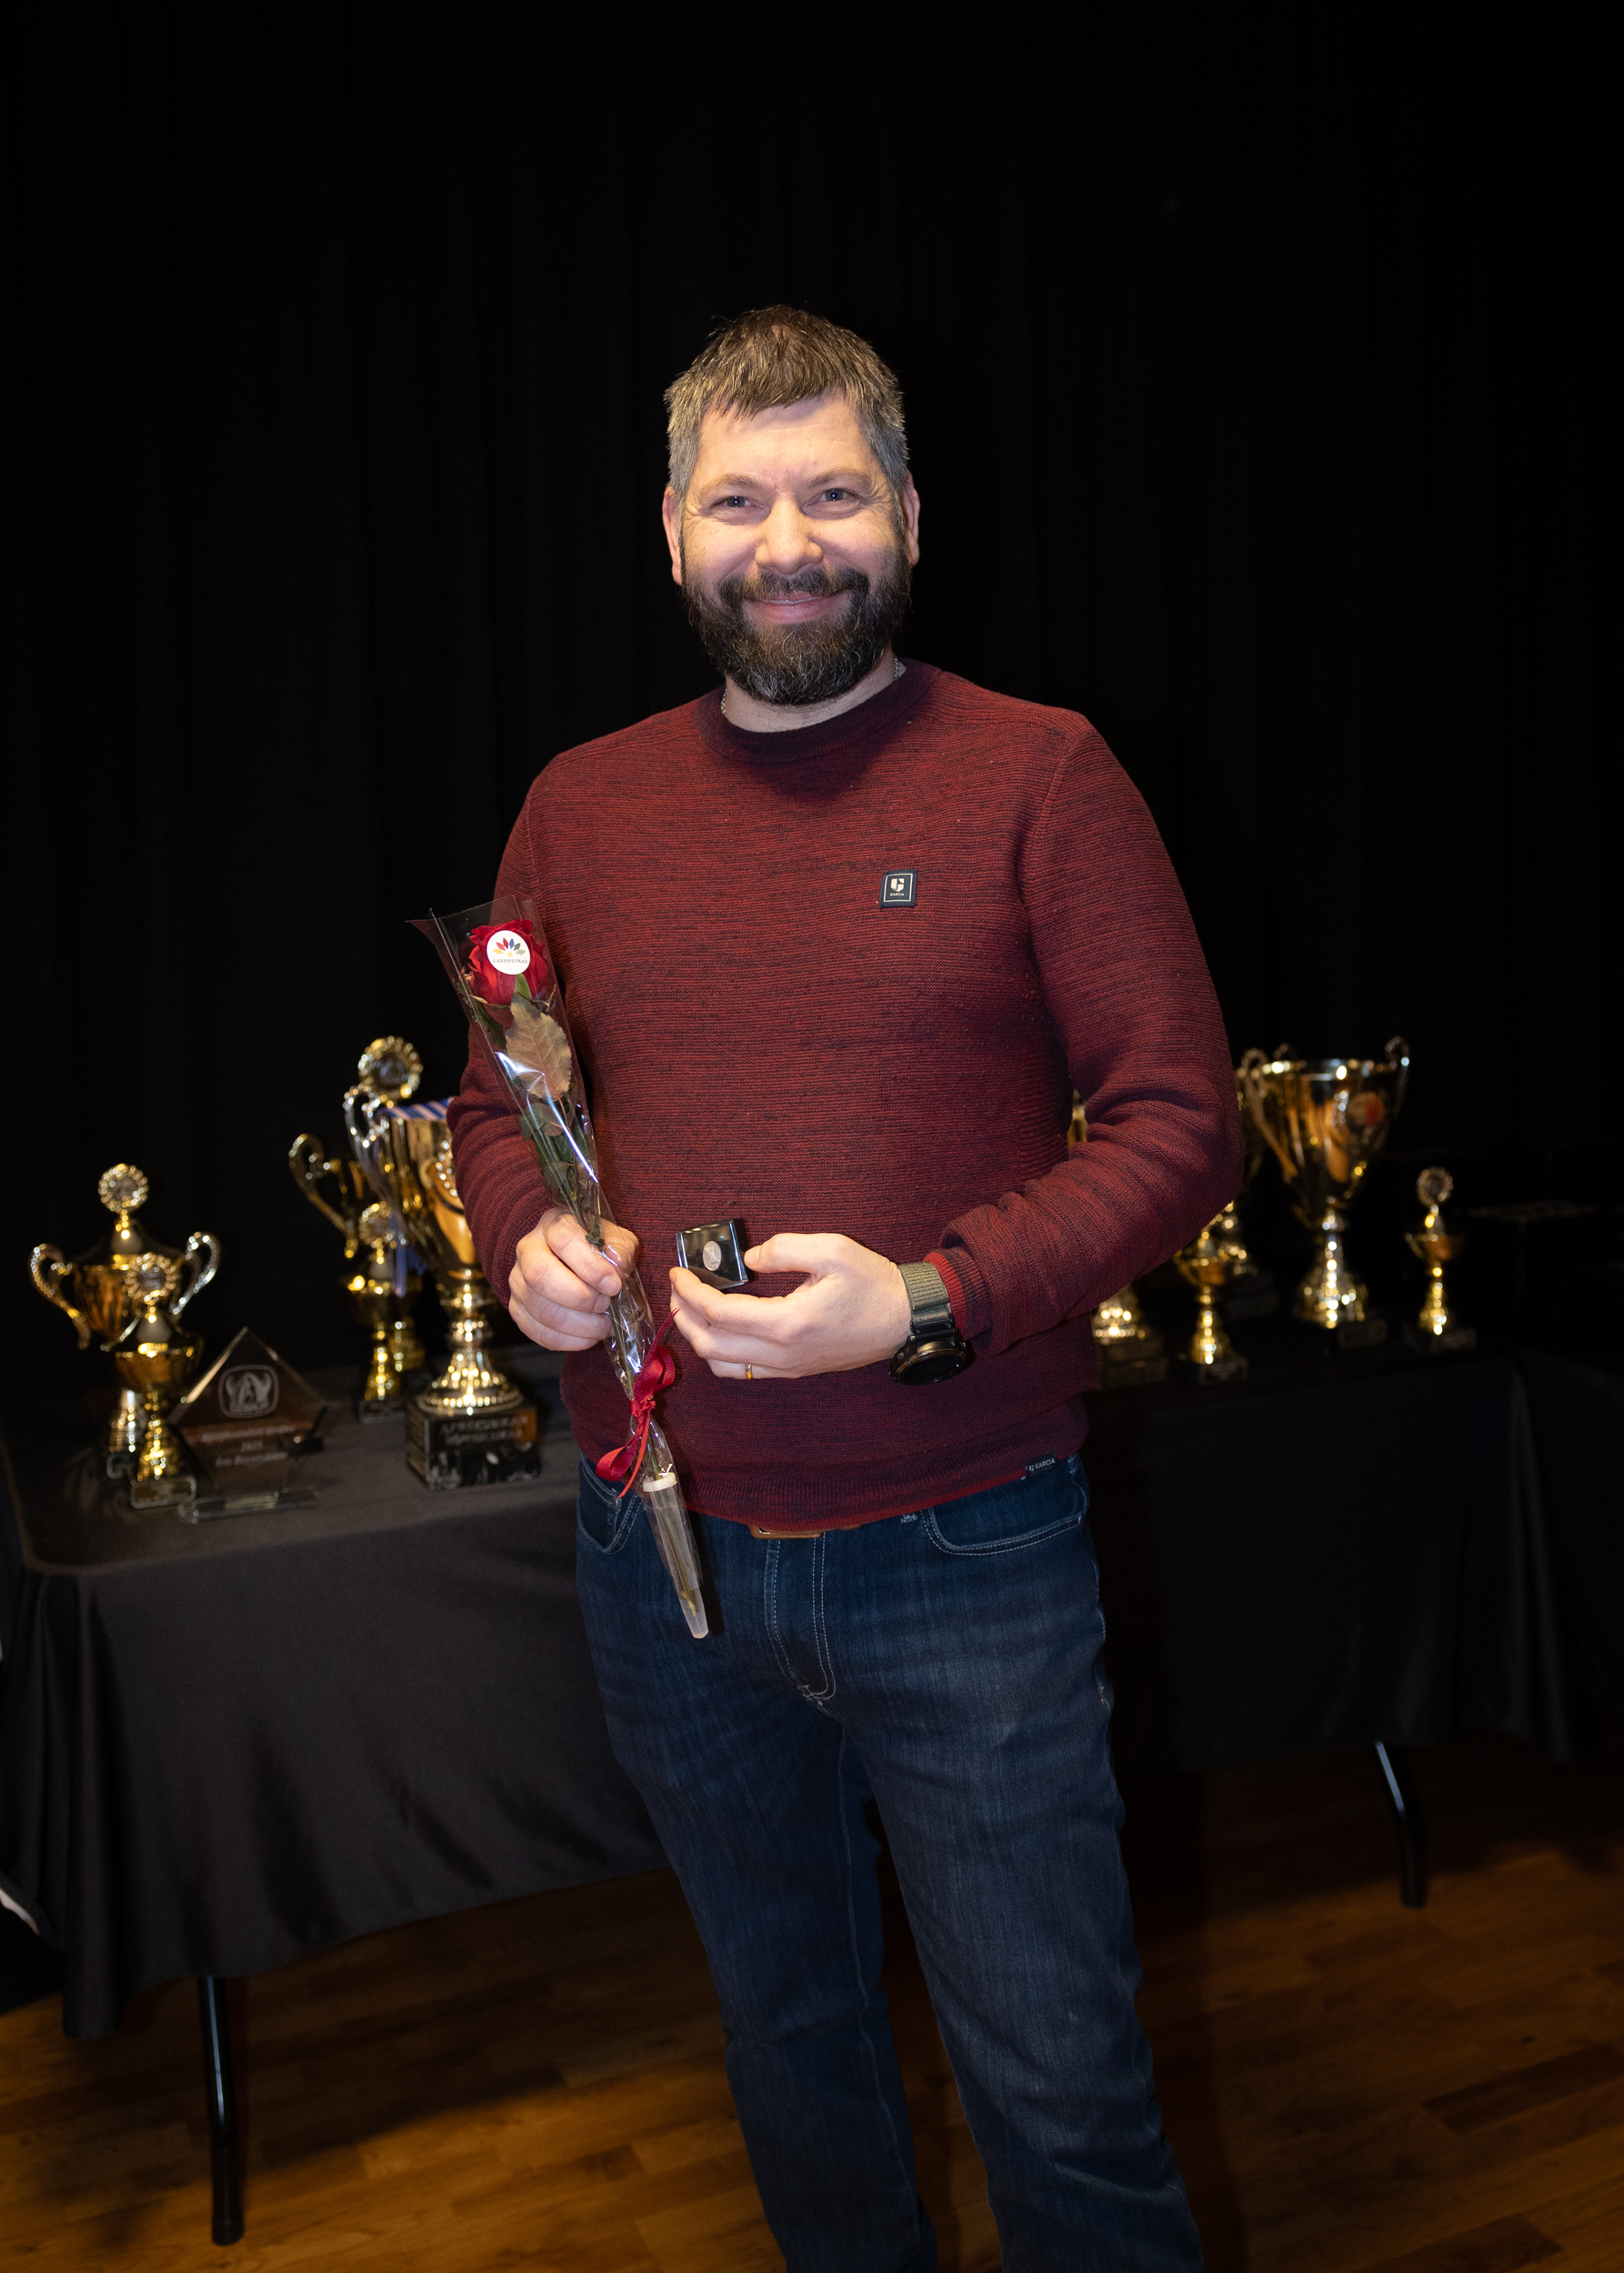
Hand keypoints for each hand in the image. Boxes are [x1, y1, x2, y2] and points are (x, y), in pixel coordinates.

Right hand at [510, 1208, 639, 1351]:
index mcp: (553, 1225)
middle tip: (606, 1304)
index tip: (614, 1284)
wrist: (574, 1262)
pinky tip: (590, 1335)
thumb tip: (618, 1265)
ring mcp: (518, 1282)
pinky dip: (572, 1341)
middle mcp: (528, 1251)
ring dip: (581, 1325)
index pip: (564, 1240)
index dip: (590, 1266)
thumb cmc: (596, 1249)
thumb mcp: (614, 1239)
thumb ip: (619, 1248)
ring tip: (605, 1324)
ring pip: (542, 1311)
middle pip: (541, 1276)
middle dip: (581, 1298)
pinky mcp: (519, 1311)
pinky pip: (542, 1334)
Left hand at [670, 1233, 911, 1380]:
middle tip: (678, 1289)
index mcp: (788, 1322)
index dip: (691, 1292)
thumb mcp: (833, 1250)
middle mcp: (782, 1353)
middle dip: (685, 1315)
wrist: (904, 1321)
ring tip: (693, 1310)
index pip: (720, 1312)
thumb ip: (784, 1249)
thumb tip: (749, 1259)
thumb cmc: (872, 1284)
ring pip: (722, 1364)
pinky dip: (720, 1354)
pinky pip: (743, 1372)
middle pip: (711, 1344)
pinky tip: (721, 1330)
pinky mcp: (793, 1371)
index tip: (679, 1273)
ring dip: (699, 1338)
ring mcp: (787, 1367)